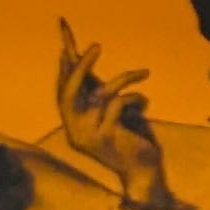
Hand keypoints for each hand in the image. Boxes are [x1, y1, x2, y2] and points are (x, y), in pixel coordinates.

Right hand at [52, 20, 170, 208]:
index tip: (66, 39)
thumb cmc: (131, 138)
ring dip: (125, 78)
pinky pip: (117, 104)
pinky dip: (135, 98)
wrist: (144, 169)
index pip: (63, 89)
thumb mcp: (111, 111)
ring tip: (145, 73)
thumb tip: (85, 61)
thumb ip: (98, 90)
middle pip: (69, 91)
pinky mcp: (105, 138)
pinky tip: (145, 101)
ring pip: (101, 94)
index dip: (66, 66)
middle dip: (81, 66)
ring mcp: (87, 135)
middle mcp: (74, 129)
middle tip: (96, 45)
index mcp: (72, 122)